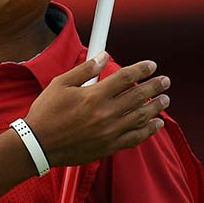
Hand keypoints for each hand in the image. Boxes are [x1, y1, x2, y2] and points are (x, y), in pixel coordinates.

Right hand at [25, 53, 168, 166]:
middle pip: (138, 96)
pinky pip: (136, 138)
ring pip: (141, 117)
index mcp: (94, 96)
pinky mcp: (109, 147)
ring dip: (157, 107)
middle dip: (155, 86)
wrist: (38, 145)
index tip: (150, 65)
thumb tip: (104, 56)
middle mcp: (105, 114)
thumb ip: (84, 69)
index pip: (126, 77)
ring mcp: (110, 132)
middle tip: (165, 81)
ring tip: (165, 99)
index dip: (141, 69)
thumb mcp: (60, 84)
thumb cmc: (46, 113)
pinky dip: (149, 130)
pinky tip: (157, 123)